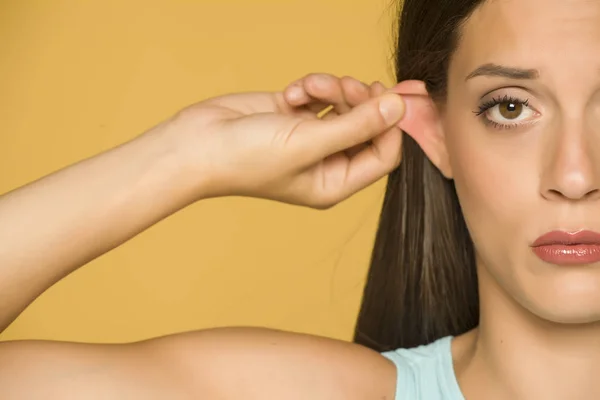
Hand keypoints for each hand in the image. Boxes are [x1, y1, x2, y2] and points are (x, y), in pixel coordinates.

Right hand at [165, 73, 406, 208]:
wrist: (197, 143)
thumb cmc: (246, 158)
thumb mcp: (308, 143)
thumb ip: (356, 125)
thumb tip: (398, 107)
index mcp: (334, 182)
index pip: (383, 154)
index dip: (391, 125)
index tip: (390, 97)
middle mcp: (327, 161)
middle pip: (367, 125)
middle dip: (358, 100)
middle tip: (344, 86)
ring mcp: (311, 136)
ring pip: (345, 104)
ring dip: (331, 88)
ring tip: (307, 89)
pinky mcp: (295, 114)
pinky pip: (321, 94)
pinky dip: (311, 87)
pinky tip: (290, 93)